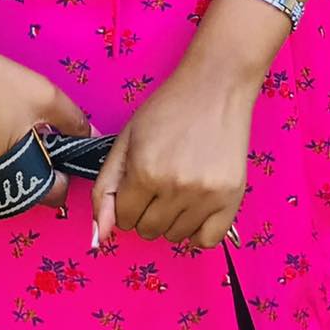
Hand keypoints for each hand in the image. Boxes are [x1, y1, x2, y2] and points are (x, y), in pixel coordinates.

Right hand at [0, 39, 94, 217]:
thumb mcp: (43, 95)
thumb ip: (73, 120)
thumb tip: (90, 136)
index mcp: (16, 175)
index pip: (52, 197)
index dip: (63, 175)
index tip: (60, 153)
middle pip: (24, 194)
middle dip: (36, 173)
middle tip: (35, 138)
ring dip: (10, 168)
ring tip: (10, 133)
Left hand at [89, 63, 259, 247]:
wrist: (216, 88)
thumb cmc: (168, 110)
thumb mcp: (126, 141)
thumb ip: (105, 189)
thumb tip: (97, 235)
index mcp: (145, 172)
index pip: (123, 219)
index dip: (126, 202)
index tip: (137, 184)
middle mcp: (176, 188)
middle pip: (148, 231)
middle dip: (145, 213)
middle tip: (157, 184)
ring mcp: (207, 195)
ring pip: (175, 237)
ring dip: (171, 220)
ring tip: (178, 188)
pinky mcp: (232, 198)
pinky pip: (208, 240)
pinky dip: (198, 232)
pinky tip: (196, 208)